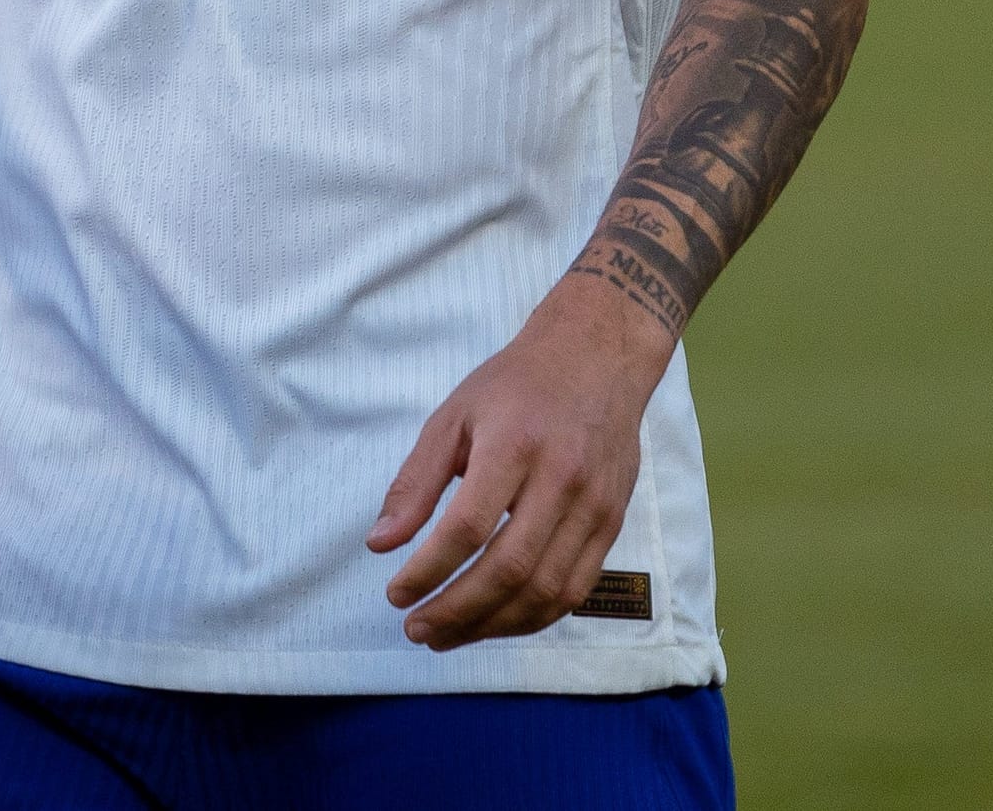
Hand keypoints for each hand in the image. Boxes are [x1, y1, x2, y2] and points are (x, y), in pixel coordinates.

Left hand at [366, 279, 671, 649]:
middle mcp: (560, 478)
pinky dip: (531, 619)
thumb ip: (416, 480)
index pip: (467, 527)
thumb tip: (379, 544)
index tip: (395, 594)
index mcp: (513, 444)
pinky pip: (574, 591)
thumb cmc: (518, 384)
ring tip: (448, 635)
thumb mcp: (455, 414)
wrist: (597, 356)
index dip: (428, 571)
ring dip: (491, 626)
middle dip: (455, 611)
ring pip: (544, 591)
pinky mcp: (613, 523)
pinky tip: (495, 622)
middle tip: (417, 630)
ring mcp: (593, 505)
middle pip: (508, 569)